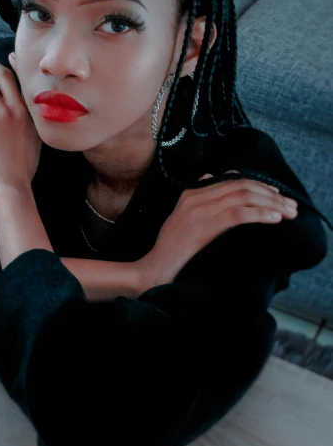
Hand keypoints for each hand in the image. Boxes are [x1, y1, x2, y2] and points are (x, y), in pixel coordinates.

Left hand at [0, 53, 41, 198]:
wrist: (10, 187)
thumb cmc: (20, 175)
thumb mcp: (34, 148)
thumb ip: (29, 132)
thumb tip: (22, 129)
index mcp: (33, 116)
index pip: (24, 83)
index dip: (15, 66)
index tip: (9, 56)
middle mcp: (19, 109)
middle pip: (3, 75)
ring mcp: (2, 114)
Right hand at [137, 169, 297, 290]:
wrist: (153, 268)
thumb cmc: (171, 249)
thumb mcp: (183, 217)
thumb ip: (198, 199)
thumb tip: (212, 177)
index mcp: (191, 193)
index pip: (232, 180)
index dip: (259, 185)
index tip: (278, 196)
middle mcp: (195, 197)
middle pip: (241, 185)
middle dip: (271, 194)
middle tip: (291, 206)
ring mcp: (199, 211)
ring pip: (243, 197)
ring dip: (271, 204)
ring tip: (289, 213)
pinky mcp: (204, 228)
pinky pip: (238, 215)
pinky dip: (260, 214)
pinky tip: (274, 219)